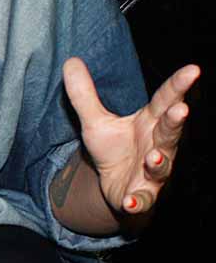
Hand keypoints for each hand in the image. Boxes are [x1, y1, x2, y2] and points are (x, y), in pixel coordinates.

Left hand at [62, 56, 200, 217]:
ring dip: (159, 162)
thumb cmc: (114, 149)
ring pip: (162, 166)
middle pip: (170, 131)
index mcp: (150, 122)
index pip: (166, 99)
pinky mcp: (143, 196)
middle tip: (181, 109)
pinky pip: (144, 199)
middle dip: (176, 121)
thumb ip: (84, 94)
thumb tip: (70, 60)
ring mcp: (153, 172)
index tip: (193, 70)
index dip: (179, 85)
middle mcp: (158, 145)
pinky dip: (139, 201)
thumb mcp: (95, 121)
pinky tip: (131, 202)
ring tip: (153, 157)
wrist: (115, 188)